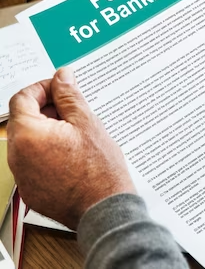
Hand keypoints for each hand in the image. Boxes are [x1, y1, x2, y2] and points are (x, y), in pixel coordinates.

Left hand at [8, 68, 134, 229]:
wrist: (104, 210)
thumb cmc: (100, 170)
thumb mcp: (88, 123)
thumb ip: (70, 96)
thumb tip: (62, 77)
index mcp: (28, 135)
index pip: (22, 98)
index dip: (43, 88)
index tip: (61, 89)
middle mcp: (17, 156)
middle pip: (24, 120)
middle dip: (47, 110)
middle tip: (74, 112)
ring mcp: (22, 175)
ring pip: (29, 142)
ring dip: (49, 131)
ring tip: (78, 135)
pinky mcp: (31, 189)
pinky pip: (34, 162)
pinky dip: (49, 153)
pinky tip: (74, 155)